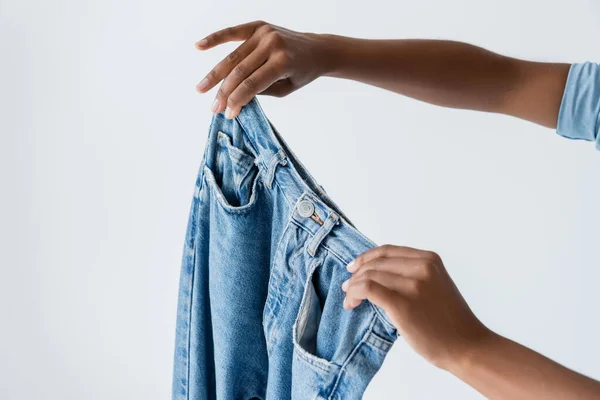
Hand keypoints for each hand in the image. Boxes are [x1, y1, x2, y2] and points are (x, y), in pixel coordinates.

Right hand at [195, 21, 330, 118]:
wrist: (317, 49)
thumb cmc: (301, 73)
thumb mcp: (285, 88)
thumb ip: (260, 91)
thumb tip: (232, 99)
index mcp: (283, 62)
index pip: (252, 84)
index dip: (237, 100)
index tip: (227, 113)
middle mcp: (272, 44)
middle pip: (240, 71)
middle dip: (224, 92)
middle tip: (213, 108)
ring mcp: (264, 33)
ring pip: (234, 56)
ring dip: (215, 74)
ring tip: (201, 89)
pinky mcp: (258, 26)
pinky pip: (233, 32)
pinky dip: (215, 38)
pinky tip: (199, 46)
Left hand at [342, 245, 490, 368]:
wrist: (467, 346)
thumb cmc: (450, 321)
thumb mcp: (435, 285)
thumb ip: (412, 274)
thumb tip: (376, 273)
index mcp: (429, 259)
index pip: (388, 251)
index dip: (366, 257)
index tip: (354, 267)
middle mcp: (421, 267)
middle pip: (376, 263)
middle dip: (357, 274)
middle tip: (348, 287)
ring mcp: (412, 285)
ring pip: (369, 276)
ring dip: (353, 287)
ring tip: (350, 299)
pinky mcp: (402, 303)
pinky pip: (367, 289)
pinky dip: (354, 294)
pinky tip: (352, 303)